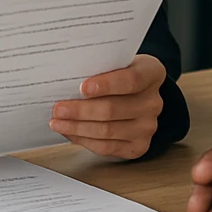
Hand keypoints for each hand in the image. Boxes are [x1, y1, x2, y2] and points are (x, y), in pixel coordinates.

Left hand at [50, 53, 165, 158]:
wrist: (138, 95)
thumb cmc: (121, 76)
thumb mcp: (116, 63)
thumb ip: (99, 69)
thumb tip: (67, 81)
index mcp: (151, 74)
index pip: (131, 79)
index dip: (106, 84)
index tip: (83, 87)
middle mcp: (153, 102)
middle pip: (113, 109)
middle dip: (80, 110)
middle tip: (59, 109)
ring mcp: (148, 126)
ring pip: (107, 131)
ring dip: (77, 128)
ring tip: (58, 122)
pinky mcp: (139, 146)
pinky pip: (107, 147)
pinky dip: (84, 140)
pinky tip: (70, 133)